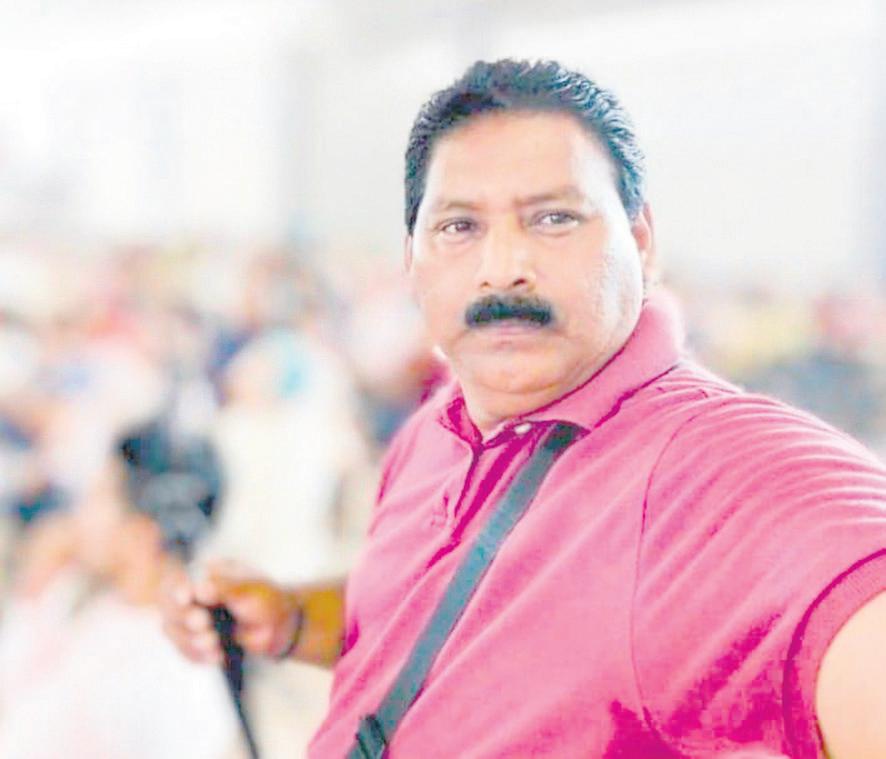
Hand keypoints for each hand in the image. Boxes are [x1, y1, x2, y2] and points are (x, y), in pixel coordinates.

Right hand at [159, 559, 300, 664]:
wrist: (281, 626)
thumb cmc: (267, 599)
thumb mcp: (249, 589)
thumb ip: (224, 588)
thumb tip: (199, 589)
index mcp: (203, 574)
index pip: (178, 580)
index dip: (178, 590)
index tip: (186, 598)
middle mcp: (192, 595)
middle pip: (169, 607)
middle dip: (184, 618)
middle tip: (204, 624)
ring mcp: (192, 618)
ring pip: (172, 630)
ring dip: (189, 640)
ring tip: (214, 644)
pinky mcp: (196, 640)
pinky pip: (184, 651)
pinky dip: (197, 655)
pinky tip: (217, 657)